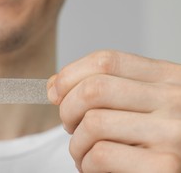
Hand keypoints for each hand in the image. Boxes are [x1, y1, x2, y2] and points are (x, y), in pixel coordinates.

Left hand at [47, 50, 180, 172]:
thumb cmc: (159, 143)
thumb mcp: (144, 106)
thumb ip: (107, 91)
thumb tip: (55, 85)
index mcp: (169, 78)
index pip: (106, 61)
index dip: (69, 75)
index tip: (55, 92)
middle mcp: (175, 99)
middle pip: (94, 89)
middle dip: (68, 110)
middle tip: (71, 127)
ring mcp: (171, 132)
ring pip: (93, 123)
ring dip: (77, 144)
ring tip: (85, 154)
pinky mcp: (164, 167)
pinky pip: (101, 155)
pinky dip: (87, 165)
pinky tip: (97, 169)